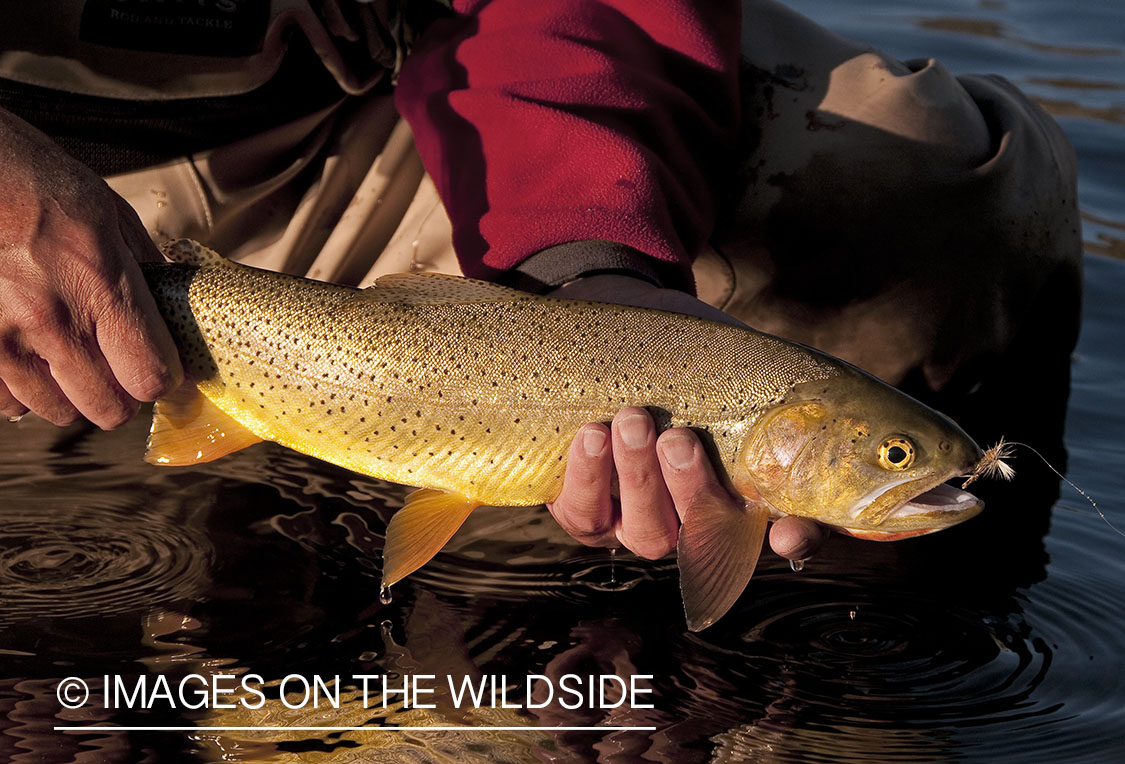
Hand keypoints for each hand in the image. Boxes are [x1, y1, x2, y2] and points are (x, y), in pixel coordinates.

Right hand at [0, 110, 182, 427]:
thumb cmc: (36, 181)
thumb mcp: (107, 212)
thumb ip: (142, 266)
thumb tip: (173, 303)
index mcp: (101, 284)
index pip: (149, 376)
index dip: (160, 378)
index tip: (158, 367)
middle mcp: (54, 319)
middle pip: (108, 408)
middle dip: (120, 396)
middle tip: (115, 371)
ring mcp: (5, 337)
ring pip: (57, 410)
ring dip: (70, 394)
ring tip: (68, 359)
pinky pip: (7, 402)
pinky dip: (22, 390)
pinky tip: (27, 358)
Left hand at [545, 274, 828, 560]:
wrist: (612, 346)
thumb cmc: (682, 358)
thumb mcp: (722, 361)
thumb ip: (752, 379)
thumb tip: (788, 374)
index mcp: (750, 490)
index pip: (793, 533)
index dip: (798, 539)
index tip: (788, 530)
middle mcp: (699, 521)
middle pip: (704, 534)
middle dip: (690, 489)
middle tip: (677, 438)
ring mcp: (642, 525)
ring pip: (647, 532)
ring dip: (640, 480)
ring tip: (632, 422)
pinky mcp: (589, 517)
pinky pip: (585, 515)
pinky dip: (588, 478)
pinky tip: (591, 434)